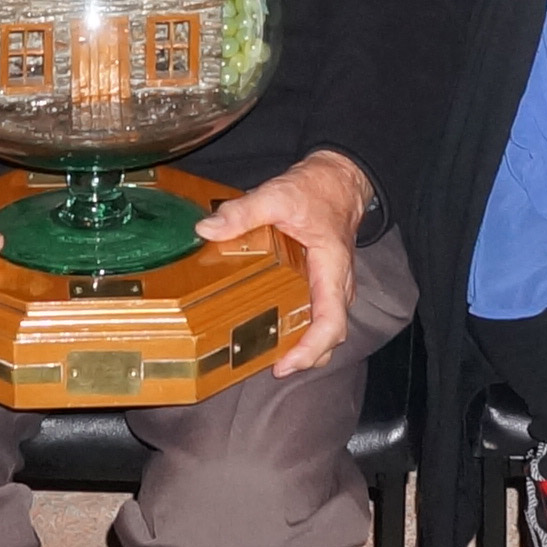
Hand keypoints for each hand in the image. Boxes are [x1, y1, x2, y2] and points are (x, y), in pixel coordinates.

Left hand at [194, 150, 376, 373]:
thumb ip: (243, 212)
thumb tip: (207, 229)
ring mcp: (333, 286)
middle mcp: (337, 284)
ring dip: (303, 346)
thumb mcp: (277, 195)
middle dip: (304, 357)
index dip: (311, 350)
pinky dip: (302, 329)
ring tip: (267, 354)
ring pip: (325, 328)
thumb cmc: (317, 189)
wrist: (339, 181)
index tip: (285, 364)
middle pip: (330, 335)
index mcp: (331, 269)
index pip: (331, 323)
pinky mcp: (324, 283)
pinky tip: (273, 328)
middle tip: (270, 366)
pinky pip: (318, 315)